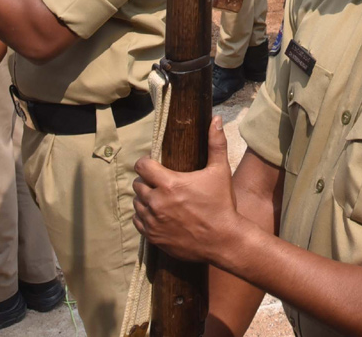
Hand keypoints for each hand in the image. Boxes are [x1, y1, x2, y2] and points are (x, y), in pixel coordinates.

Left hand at [133, 118, 240, 264]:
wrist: (224, 241)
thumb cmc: (222, 204)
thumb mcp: (220, 171)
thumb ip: (216, 144)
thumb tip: (216, 119)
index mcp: (169, 184)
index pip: (141, 166)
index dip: (146, 162)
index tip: (153, 164)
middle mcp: (157, 202)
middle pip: (137, 184)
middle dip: (146, 181)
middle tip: (158, 181)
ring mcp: (154, 222)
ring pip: (136, 203)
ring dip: (144, 199)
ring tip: (158, 197)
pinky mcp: (154, 237)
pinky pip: (138, 222)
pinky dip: (144, 217)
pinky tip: (157, 214)